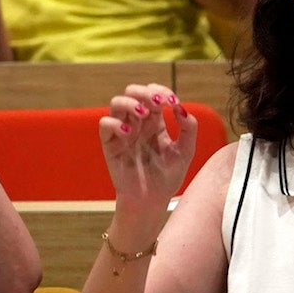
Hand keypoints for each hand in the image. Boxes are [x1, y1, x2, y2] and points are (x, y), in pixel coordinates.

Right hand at [98, 82, 194, 215]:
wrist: (151, 201)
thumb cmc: (167, 177)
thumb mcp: (185, 151)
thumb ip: (188, 128)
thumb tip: (180, 108)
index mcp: (155, 121)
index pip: (154, 94)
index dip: (162, 91)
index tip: (173, 102)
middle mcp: (137, 123)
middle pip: (133, 91)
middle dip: (145, 91)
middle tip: (158, 103)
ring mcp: (122, 132)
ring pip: (116, 102)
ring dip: (130, 102)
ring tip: (143, 114)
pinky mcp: (110, 145)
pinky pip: (105, 124)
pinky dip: (115, 123)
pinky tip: (130, 133)